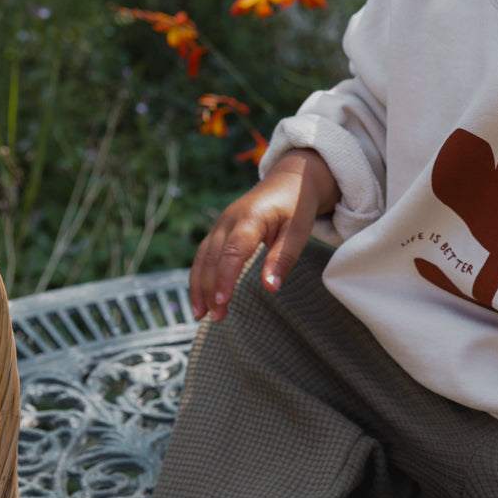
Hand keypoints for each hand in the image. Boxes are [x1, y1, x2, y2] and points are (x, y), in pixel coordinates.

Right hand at [189, 149, 337, 320]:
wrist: (288, 179)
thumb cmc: (296, 206)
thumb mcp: (298, 231)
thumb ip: (283, 258)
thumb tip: (270, 288)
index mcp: (250, 218)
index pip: (233, 251)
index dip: (226, 277)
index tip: (223, 302)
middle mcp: (229, 219)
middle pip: (213, 257)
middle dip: (210, 289)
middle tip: (215, 318)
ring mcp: (221, 223)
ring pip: (203, 257)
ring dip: (199, 286)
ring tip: (201, 314)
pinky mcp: (220, 230)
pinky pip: (204, 254)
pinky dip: (200, 275)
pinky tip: (201, 296)